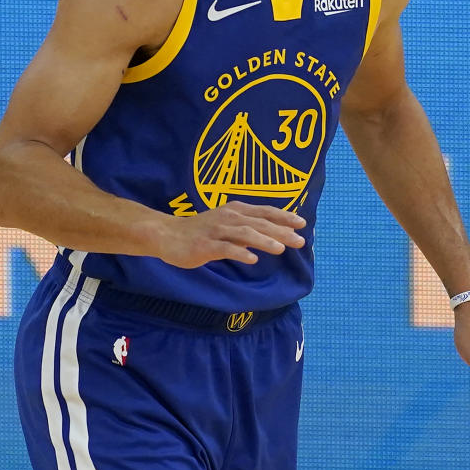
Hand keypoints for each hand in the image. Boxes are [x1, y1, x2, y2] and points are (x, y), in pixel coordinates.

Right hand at [152, 201, 306, 268]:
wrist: (168, 235)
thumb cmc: (201, 231)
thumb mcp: (227, 224)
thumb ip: (248, 228)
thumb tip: (275, 234)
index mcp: (235, 211)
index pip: (264, 212)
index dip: (283, 216)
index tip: (301, 223)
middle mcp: (228, 217)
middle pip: (259, 223)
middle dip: (281, 231)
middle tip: (300, 240)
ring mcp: (216, 231)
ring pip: (244, 233)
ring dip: (264, 240)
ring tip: (281, 248)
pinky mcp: (205, 245)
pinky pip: (225, 248)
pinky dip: (239, 252)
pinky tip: (252, 259)